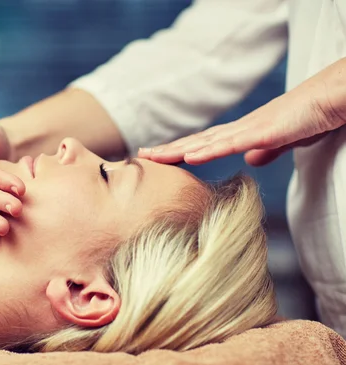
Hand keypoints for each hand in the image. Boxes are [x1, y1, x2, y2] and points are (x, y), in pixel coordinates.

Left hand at [138, 58, 345, 165]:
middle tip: (140, 157)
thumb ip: (266, 149)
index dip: (180, 151)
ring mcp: (247, 130)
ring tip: (152, 157)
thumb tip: (251, 160)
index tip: (159, 158)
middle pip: (195, 142)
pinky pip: (230, 143)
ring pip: (204, 142)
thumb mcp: (282, 139)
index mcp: (241, 133)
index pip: (203, 144)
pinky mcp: (261, 132)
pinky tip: (188, 156)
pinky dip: (208, 150)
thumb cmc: (308, 117)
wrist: (329, 100)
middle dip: (168, 150)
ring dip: (177, 150)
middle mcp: (237, 130)